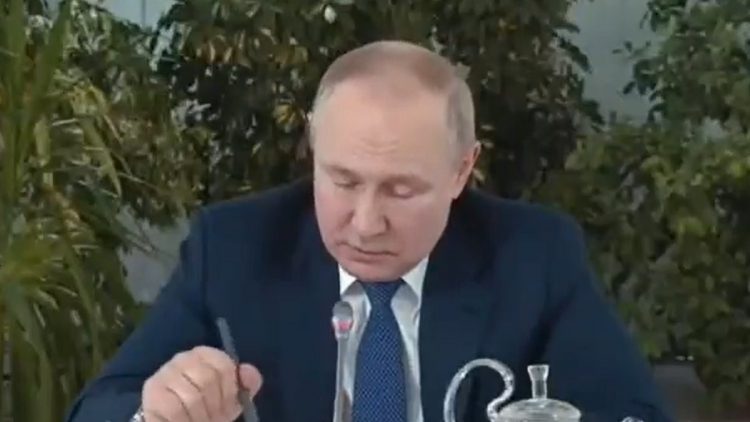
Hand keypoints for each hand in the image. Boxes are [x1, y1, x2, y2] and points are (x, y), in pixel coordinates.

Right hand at [141, 346, 262, 421]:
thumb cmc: (206, 411)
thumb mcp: (231, 400)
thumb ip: (245, 385)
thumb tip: (248, 371)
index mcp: (204, 355)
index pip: (224, 366)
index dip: (229, 390)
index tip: (226, 405)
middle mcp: (182, 359)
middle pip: (208, 379)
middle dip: (214, 405)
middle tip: (211, 417)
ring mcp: (164, 374)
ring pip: (192, 396)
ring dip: (199, 416)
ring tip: (197, 419)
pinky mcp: (152, 392)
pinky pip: (175, 409)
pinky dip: (183, 420)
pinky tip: (183, 421)